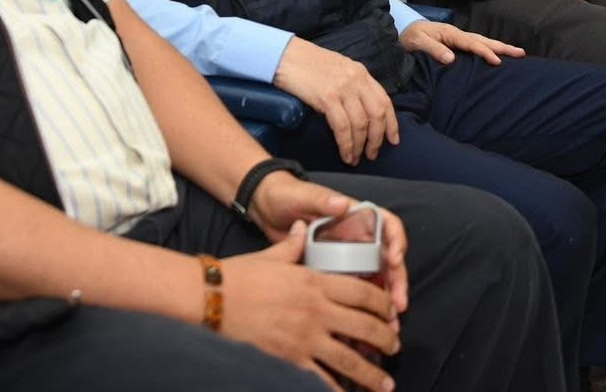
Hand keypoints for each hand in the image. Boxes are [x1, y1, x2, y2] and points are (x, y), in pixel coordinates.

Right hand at [220, 231, 400, 391]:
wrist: (210, 299)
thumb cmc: (239, 276)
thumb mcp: (271, 257)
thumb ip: (294, 246)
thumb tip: (303, 229)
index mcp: (315, 281)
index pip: (362, 293)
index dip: (383, 305)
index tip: (391, 314)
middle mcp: (315, 311)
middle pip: (365, 327)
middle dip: (386, 340)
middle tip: (395, 348)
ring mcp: (304, 338)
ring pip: (350, 359)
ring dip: (372, 374)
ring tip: (385, 384)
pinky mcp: (289, 360)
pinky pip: (320, 379)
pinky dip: (337, 389)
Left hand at [248, 174, 409, 314]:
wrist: (264, 208)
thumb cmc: (287, 195)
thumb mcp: (304, 195)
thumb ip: (322, 200)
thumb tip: (343, 203)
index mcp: (355, 216)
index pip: (387, 225)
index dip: (397, 241)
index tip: (394, 260)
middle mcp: (357, 236)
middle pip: (387, 258)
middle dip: (396, 281)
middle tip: (398, 305)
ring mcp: (346, 255)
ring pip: (374, 278)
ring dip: (383, 301)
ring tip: (390, 325)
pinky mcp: (333, 270)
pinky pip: (352, 290)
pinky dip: (360, 307)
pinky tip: (363, 326)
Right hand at [274, 39, 398, 165]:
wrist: (283, 54)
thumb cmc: (305, 63)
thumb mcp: (336, 69)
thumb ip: (350, 85)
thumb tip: (357, 110)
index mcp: (360, 72)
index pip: (384, 100)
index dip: (392, 123)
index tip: (393, 140)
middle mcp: (356, 80)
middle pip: (377, 114)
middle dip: (377, 138)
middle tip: (372, 155)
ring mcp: (343, 88)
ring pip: (361, 124)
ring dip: (360, 146)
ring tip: (355, 159)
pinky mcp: (327, 98)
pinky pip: (343, 127)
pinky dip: (346, 144)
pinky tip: (345, 153)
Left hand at [400, 19, 525, 66]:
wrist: (402, 35)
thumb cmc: (409, 39)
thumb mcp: (417, 43)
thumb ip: (433, 49)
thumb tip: (451, 59)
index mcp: (450, 34)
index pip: (472, 44)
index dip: (485, 52)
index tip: (497, 61)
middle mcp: (457, 35)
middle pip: (483, 40)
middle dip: (502, 47)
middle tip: (521, 53)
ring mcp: (457, 39)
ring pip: (482, 42)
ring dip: (499, 48)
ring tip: (517, 53)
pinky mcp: (456, 45)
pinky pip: (476, 47)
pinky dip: (489, 50)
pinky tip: (497, 57)